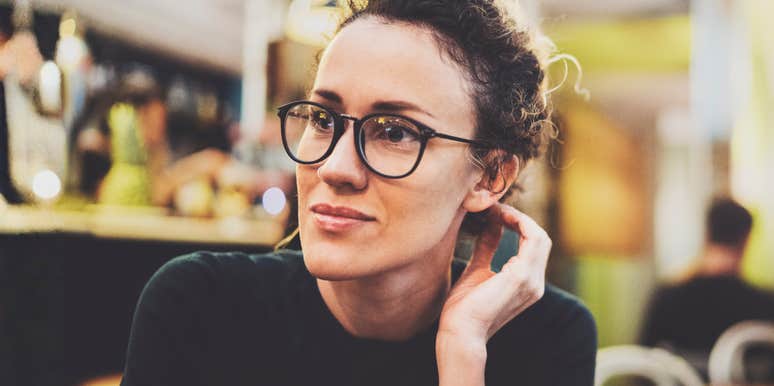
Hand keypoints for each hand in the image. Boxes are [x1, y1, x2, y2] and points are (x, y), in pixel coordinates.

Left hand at [438, 202, 551, 341]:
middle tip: (494, 206)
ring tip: (495, 209)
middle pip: (540, 238)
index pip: (533, 245)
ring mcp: (532, 281)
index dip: (517, 224)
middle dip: (519, 218)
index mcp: (527, 283)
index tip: (494, 212)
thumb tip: (491, 223)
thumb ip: (488, 247)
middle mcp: (535, 283)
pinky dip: (518, 223)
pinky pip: (532, 240)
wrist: (459, 333)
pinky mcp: (521, 277)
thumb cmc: (463, 308)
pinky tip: (498, 217)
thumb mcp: (476, 269)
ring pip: (539, 236)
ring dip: (518, 217)